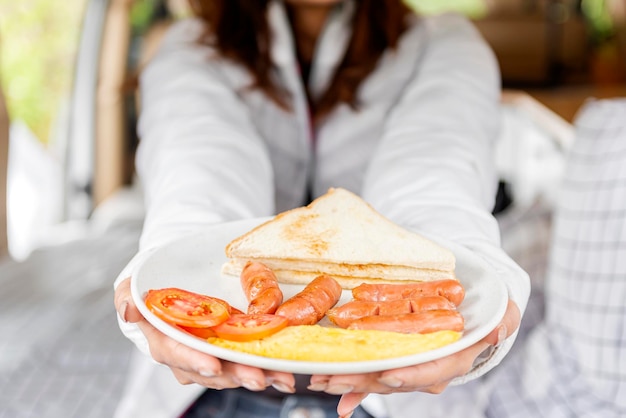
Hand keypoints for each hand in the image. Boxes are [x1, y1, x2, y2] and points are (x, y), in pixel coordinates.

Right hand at [114, 277, 295, 392]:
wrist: (170, 283)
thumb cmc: (149, 288)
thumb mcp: (132, 287)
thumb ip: (128, 297)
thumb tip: (130, 308)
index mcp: (163, 342)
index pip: (177, 354)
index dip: (194, 361)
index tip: (213, 366)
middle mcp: (188, 356)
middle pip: (212, 370)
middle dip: (236, 375)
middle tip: (259, 377)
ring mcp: (211, 356)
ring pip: (234, 371)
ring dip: (258, 375)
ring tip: (281, 377)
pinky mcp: (230, 350)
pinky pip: (248, 361)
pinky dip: (268, 366)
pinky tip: (285, 371)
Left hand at [310, 299, 519, 417]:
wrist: (473, 309)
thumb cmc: (488, 311)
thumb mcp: (503, 312)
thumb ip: (504, 321)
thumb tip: (497, 332)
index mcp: (454, 360)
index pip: (430, 372)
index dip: (409, 376)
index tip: (387, 375)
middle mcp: (430, 369)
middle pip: (394, 379)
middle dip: (364, 381)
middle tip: (334, 378)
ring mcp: (411, 367)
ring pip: (378, 377)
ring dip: (349, 380)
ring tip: (322, 380)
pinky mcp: (396, 360)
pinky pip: (373, 373)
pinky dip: (353, 381)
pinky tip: (332, 387)